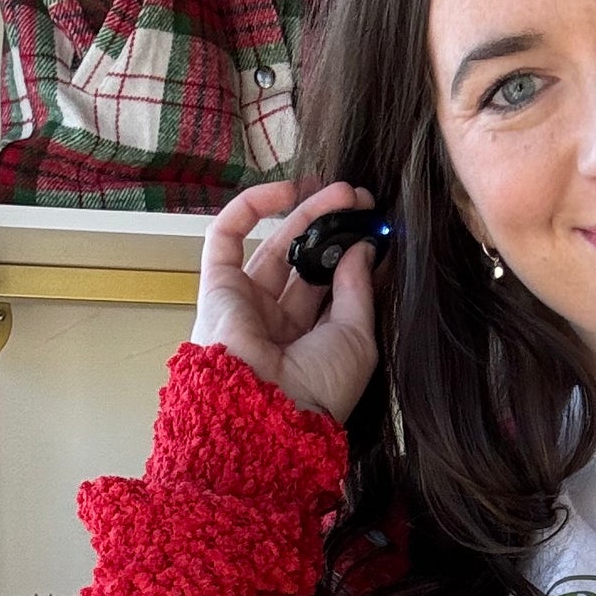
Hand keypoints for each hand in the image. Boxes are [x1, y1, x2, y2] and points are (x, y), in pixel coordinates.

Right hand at [192, 178, 380, 425]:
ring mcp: (246, 303)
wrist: (266, 407)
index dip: (354, 256)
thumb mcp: (357, 338)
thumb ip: (359, 289)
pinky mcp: (217, 286)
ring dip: (307, 214)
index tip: (378, 231)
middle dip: (334, 229)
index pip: (333, 288)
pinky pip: (225, 236)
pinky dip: (251, 207)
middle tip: (362, 201)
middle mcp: (278, 323)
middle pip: (307, 264)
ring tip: (343, 192)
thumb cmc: (318, 386)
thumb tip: (362, 248)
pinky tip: (287, 189)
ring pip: (277, 246)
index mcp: (311, 342)